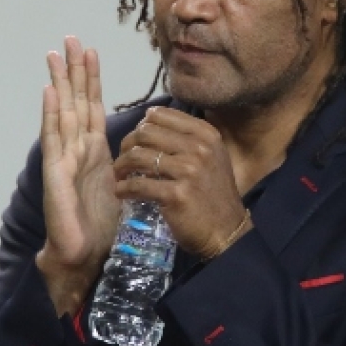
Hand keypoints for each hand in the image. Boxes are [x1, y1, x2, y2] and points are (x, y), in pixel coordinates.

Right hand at [36, 36, 119, 316]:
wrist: (86, 258)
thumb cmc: (104, 228)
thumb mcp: (126, 187)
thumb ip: (131, 167)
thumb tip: (149, 153)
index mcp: (93, 153)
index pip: (91, 108)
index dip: (91, 80)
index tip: (92, 51)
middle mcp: (76, 152)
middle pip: (73, 103)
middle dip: (72, 71)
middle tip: (70, 38)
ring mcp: (63, 161)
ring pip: (61, 113)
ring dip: (59, 83)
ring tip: (55, 54)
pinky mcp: (57, 176)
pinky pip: (54, 140)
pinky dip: (51, 114)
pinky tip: (49, 91)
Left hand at [113, 108, 251, 259]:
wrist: (226, 230)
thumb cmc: (214, 193)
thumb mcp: (211, 156)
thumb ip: (186, 138)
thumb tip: (149, 119)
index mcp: (206, 134)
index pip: (161, 114)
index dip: (141, 126)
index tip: (136, 141)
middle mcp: (199, 147)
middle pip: (146, 132)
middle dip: (127, 144)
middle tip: (123, 159)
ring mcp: (188, 170)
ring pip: (138, 156)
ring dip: (121, 165)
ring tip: (119, 175)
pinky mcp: (176, 194)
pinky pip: (138, 184)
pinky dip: (124, 188)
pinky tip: (121, 192)